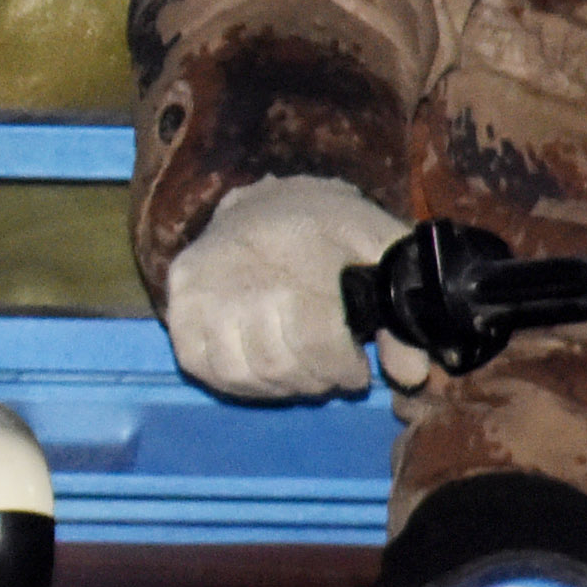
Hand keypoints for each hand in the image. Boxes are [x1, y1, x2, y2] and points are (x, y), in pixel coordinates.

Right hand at [164, 175, 415, 400]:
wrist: (262, 200)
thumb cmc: (328, 225)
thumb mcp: (380, 250)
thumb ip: (403, 310)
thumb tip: (409, 375)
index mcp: (294, 256)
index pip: (313, 342)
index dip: (343, 369)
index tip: (357, 370)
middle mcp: (236, 275)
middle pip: (276, 364)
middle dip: (315, 380)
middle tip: (330, 372)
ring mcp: (198, 292)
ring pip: (238, 372)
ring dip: (277, 386)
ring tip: (299, 371)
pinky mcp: (176, 305)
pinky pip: (199, 365)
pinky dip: (234, 380)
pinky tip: (261, 370)